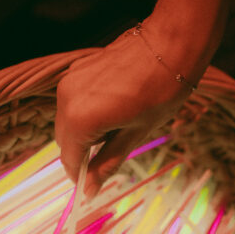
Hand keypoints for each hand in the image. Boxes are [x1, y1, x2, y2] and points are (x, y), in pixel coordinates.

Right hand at [54, 19, 200, 196]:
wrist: (170, 43)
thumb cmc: (161, 90)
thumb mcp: (136, 134)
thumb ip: (107, 162)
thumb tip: (89, 189)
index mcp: (81, 120)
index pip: (69, 159)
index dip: (80, 176)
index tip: (91, 186)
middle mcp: (67, 100)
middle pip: (64, 141)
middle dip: (82, 154)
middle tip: (108, 158)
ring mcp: (69, 82)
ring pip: (67, 121)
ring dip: (84, 132)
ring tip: (117, 127)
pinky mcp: (76, 70)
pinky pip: (73, 102)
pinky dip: (85, 113)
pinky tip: (112, 108)